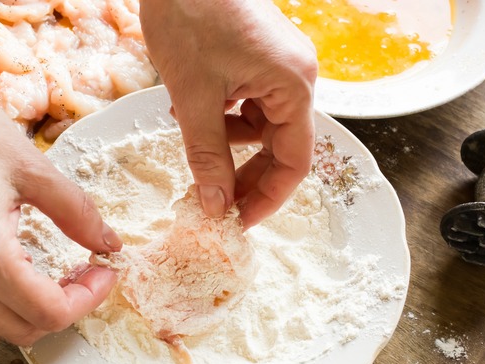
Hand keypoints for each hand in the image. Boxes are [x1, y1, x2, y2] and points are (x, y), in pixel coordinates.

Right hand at [0, 67, 121, 353]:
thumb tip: (108, 244)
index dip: (88, 298)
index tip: (103, 271)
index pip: (49, 312)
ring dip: (18, 321)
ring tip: (38, 283)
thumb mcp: (33, 167)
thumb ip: (77, 213)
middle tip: (79, 272)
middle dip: (62, 307)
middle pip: (22, 330)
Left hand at [139, 0, 316, 227]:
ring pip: (260, 124)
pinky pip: (247, 100)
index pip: (295, 161)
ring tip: (190, 130)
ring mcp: (278, 63)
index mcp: (294, 85)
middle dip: (244, 173)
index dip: (268, 198)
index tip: (239, 222)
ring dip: (227, 140)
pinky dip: (222, 113)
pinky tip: (190, 105)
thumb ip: (207, 156)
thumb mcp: (194, 98)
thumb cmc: (189, 16)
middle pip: (280, 144)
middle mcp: (296, 75)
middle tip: (212, 199)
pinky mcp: (258, 56)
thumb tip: (216, 206)